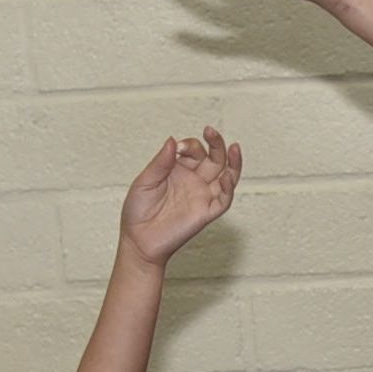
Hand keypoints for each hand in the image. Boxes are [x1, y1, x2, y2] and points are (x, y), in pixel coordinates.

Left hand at [119, 125, 241, 264]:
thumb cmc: (138, 211)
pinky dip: (228, 189)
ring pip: (226, 177)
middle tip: (210, 131)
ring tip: (234, 148)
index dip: (190, 145)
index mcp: (179, 170)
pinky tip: (226, 178)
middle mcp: (194, 181)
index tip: (178, 148)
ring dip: (233, 162)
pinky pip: (223, 201)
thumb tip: (173, 140)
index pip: (195, 150)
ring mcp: (202, 197)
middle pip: (215, 158)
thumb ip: (161, 162)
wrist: (138, 240)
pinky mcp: (205, 214)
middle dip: (216, 144)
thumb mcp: (145, 181)